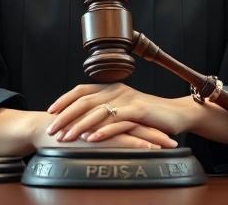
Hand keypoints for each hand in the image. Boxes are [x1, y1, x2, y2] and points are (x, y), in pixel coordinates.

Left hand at [45, 83, 190, 145]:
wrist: (177, 114)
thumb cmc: (149, 116)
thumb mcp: (124, 110)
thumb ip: (106, 111)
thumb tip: (83, 121)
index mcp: (111, 88)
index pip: (82, 89)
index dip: (64, 99)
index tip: (50, 111)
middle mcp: (117, 90)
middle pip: (85, 100)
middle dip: (65, 116)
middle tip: (52, 129)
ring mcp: (128, 99)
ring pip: (97, 111)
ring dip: (79, 125)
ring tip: (66, 138)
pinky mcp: (140, 111)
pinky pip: (116, 121)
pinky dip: (102, 130)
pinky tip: (90, 139)